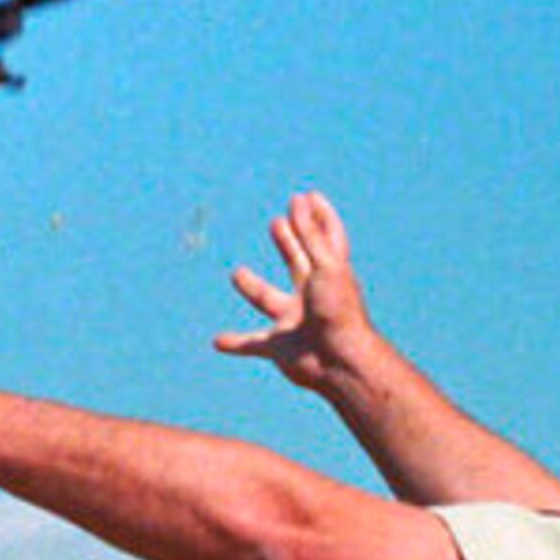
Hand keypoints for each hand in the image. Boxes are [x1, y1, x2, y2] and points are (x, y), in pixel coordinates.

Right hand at [213, 191, 379, 391]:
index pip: (327, 238)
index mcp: (330, 273)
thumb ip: (309, 235)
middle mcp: (313, 295)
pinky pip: (253, 344)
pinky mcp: (281, 349)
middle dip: (289, 243)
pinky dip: (236, 343)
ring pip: (269, 299)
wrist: (342, 364)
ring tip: (237, 273)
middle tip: (277, 224)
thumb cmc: (339, 311)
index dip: (321, 216)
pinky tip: (217, 341)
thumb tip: (298, 200)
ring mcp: (296, 321)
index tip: (309, 196)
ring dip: (253, 287)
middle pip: (298, 262)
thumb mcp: (326, 266)